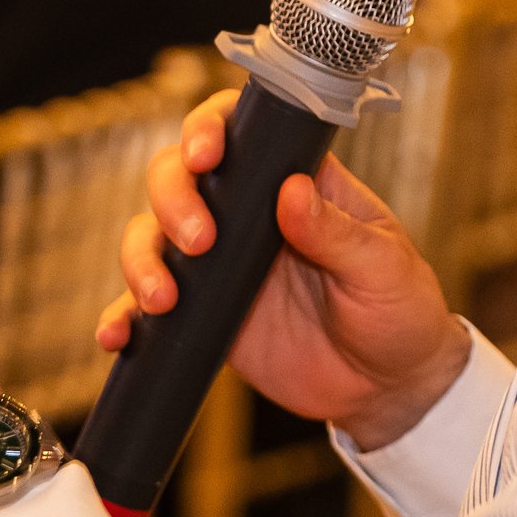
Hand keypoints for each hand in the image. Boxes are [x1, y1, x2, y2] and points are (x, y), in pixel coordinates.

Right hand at [101, 89, 469, 451]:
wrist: (389, 388)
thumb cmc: (399, 311)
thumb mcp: (384, 269)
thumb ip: (339, 234)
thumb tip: (293, 191)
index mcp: (296, 181)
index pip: (240, 130)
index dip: (208, 128)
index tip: (206, 154)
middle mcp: (248, 213)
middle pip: (178, 176)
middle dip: (173, 197)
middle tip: (200, 241)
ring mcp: (219, 263)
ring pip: (151, 234)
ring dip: (142, 258)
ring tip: (164, 299)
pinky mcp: (204, 314)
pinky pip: (146, 307)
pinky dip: (123, 316)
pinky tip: (117, 334)